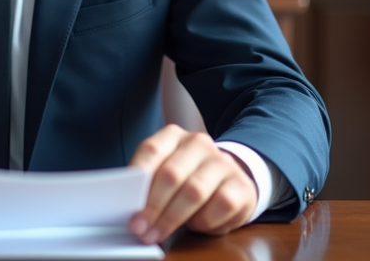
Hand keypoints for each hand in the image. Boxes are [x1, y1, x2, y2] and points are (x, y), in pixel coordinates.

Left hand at [127, 124, 257, 243]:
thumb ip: (149, 182)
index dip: (138, 179)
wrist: (231, 180)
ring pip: (194, 191)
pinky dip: (203, 221)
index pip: (151, 150)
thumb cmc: (189, 179)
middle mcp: (199, 144)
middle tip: (140, 228)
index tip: (128, 206)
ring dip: (172, 218)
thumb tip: (129, 206)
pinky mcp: (241, 185)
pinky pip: (219, 206)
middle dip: (153, 206)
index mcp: (174, 136)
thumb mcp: (166, 173)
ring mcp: (222, 162)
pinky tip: (195, 224)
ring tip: (158, 234)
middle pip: (171, 174)